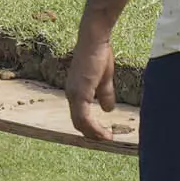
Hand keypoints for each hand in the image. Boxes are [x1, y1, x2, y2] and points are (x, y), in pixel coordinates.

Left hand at [60, 28, 123, 145]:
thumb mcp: (104, 79)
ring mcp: (74, 94)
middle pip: (78, 122)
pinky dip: (93, 128)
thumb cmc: (99, 55)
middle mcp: (71, 94)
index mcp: (76, 91)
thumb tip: (108, 110)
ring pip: (80, 123)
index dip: (90, 127)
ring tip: (107, 138)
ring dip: (94, 133)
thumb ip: (105, 94)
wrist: (94, 40)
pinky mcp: (79, 93)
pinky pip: (84, 117)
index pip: (80, 116)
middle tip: (106, 139)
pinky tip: (103, 133)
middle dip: (92, 134)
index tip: (104, 134)